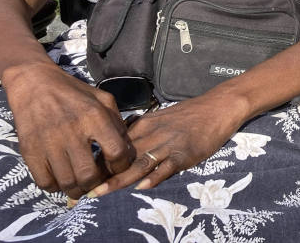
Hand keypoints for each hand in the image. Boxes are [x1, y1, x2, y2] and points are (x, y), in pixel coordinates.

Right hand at [3, 61, 134, 198]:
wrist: (34, 83)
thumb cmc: (74, 92)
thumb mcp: (102, 99)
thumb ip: (117, 123)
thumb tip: (127, 151)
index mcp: (94, 116)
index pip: (116, 153)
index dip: (121, 166)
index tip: (117, 167)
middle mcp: (72, 131)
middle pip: (89, 175)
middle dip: (97, 184)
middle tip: (97, 181)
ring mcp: (49, 143)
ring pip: (67, 183)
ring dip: (77, 190)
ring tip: (81, 184)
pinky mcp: (30, 151)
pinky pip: (45, 182)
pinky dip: (55, 187)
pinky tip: (61, 179)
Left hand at [89, 93, 245, 196]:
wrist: (218, 107)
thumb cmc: (191, 114)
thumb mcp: (163, 118)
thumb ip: (143, 129)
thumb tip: (122, 141)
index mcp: (145, 124)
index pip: (115, 143)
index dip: (98, 160)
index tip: (80, 174)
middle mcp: (153, 133)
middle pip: (122, 156)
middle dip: (102, 174)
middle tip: (81, 188)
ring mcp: (169, 144)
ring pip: (139, 163)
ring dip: (118, 179)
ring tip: (99, 192)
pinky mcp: (184, 154)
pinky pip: (165, 168)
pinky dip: (153, 177)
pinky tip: (141, 187)